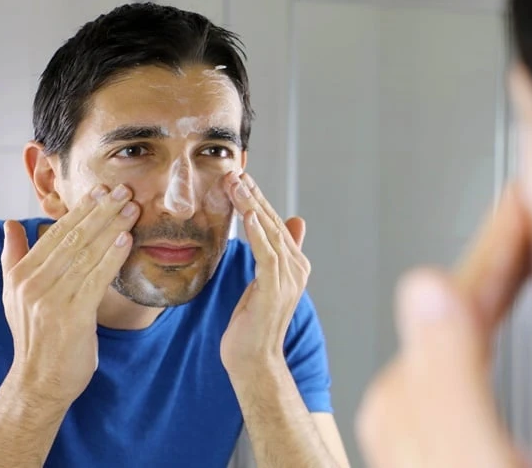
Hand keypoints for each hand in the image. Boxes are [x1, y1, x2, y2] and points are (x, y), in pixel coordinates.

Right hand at [1, 184, 138, 406]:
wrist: (40, 381)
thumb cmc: (36, 336)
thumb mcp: (14, 296)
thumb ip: (13, 258)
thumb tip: (9, 224)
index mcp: (21, 275)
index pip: (55, 234)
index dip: (81, 210)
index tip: (101, 191)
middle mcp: (34, 285)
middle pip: (74, 239)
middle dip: (102, 212)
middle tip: (124, 191)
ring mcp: (53, 300)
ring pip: (87, 254)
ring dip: (112, 228)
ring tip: (132, 208)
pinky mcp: (74, 316)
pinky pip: (97, 279)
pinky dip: (113, 257)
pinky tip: (127, 239)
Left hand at [220, 172, 310, 379]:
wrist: (253, 360)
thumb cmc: (252, 324)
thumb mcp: (261, 284)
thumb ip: (273, 255)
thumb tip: (291, 223)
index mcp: (293, 265)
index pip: (274, 224)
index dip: (258, 199)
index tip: (241, 177)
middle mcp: (296, 268)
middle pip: (273, 223)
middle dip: (253, 195)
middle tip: (236, 171)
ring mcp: (288, 279)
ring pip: (269, 233)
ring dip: (252, 206)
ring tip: (236, 183)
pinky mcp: (275, 289)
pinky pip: (266, 254)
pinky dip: (259, 233)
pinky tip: (250, 214)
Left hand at [356, 184, 531, 467]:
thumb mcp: (471, 454)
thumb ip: (448, 379)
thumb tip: (426, 287)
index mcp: (409, 403)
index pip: (454, 296)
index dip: (496, 246)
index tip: (520, 199)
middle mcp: (409, 407)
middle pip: (457, 305)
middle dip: (495, 257)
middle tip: (528, 210)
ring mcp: (426, 424)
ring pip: (462, 328)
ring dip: (491, 284)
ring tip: (521, 248)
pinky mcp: (450, 442)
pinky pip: (469, 362)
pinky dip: (489, 326)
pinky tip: (498, 325)